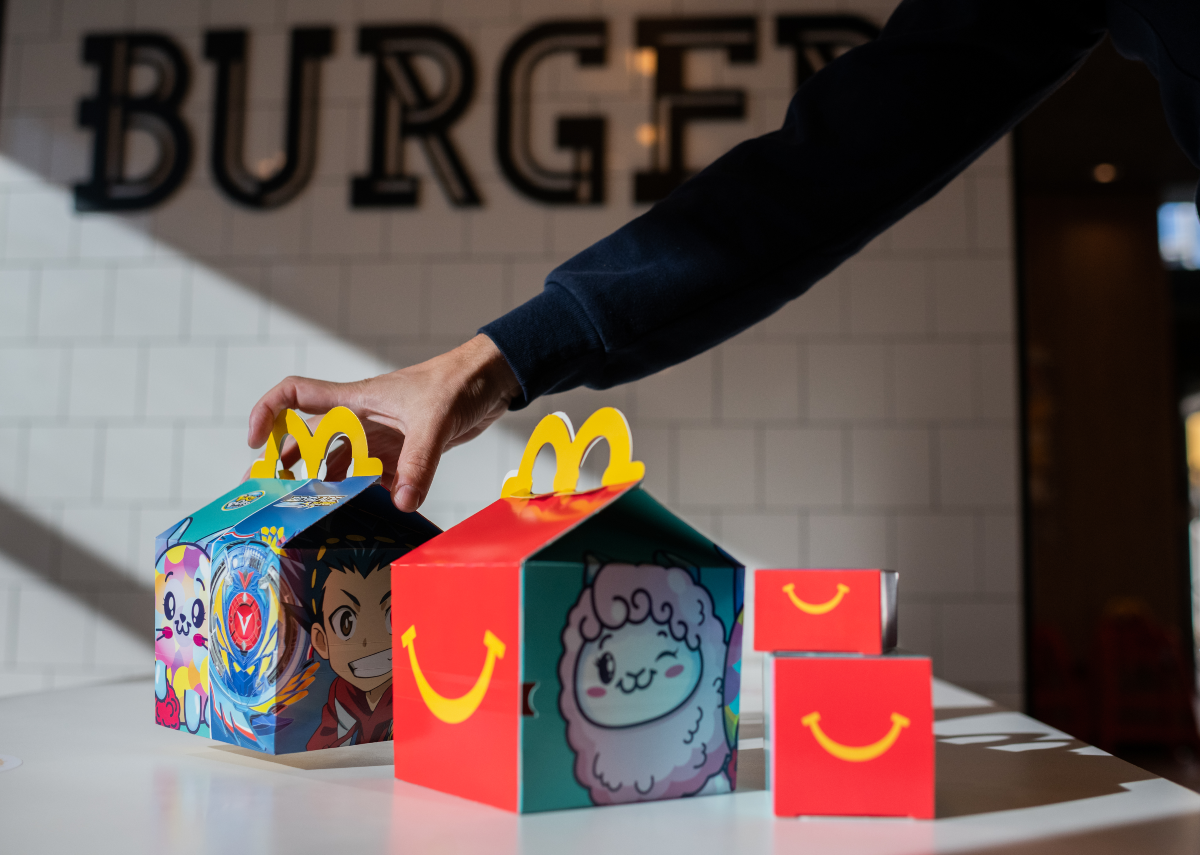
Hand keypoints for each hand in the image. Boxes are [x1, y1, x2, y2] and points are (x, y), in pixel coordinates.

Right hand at [247, 334, 521, 511]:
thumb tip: (402, 503)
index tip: (255, 443)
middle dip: (288, 467)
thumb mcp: (434, 422)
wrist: (491, 381)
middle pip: (311, 441)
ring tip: (314, 515)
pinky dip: (369, 494)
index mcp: (355, 401)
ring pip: (342, 465)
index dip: (266, 414)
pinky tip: (368, 514)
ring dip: (329, 487)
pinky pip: (375, 478)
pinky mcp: (403, 452)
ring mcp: (380, 437)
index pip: (295, 395)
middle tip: (272, 499)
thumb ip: (417, 464)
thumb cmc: (457, 383)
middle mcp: (360, 419)